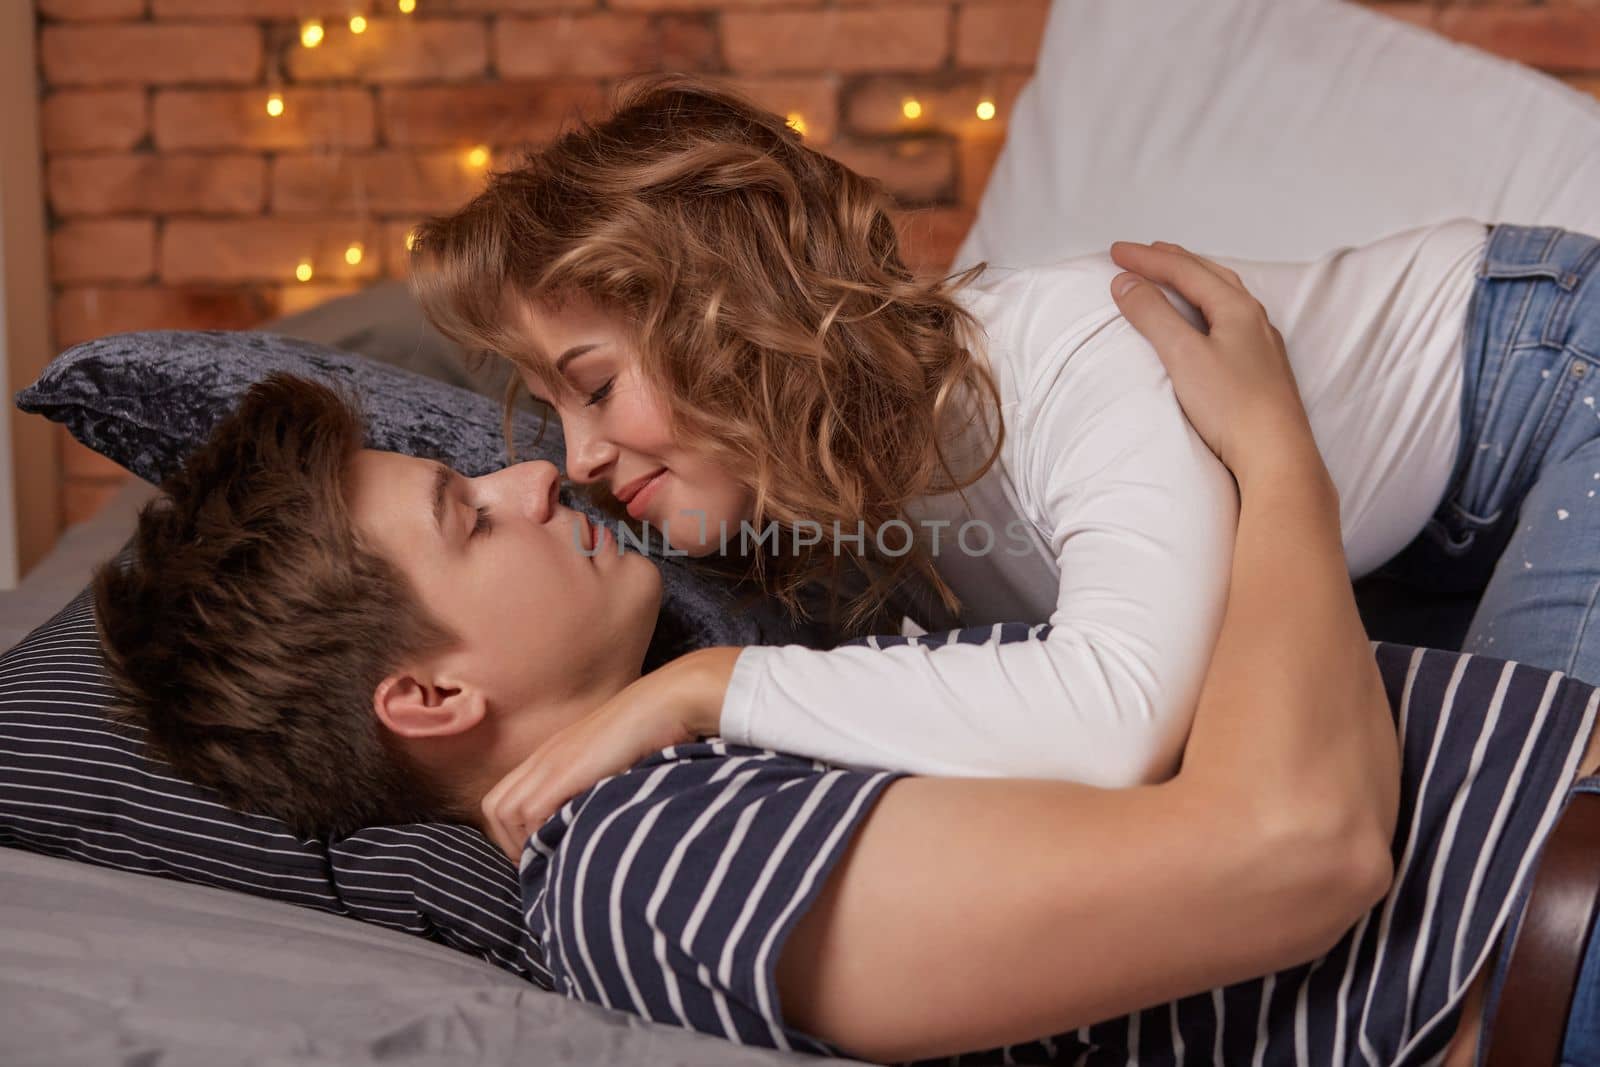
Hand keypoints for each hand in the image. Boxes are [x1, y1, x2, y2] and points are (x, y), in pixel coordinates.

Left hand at [479, 646, 739, 860]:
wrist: (665, 702)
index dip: (512, 831)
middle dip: (510, 842)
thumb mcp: (613, 762)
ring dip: (522, 841)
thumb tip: (592, 822)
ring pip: (506, 811)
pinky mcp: (566, 769)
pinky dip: (539, 832)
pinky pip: (530, 810)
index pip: (503, 798)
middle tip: (540, 863)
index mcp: (553, 754)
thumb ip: (594, 785)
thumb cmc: (651, 733)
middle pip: (495, 807)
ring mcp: (553, 761)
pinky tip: (564, 841)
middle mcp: (546, 757)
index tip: (539, 852)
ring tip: (550, 859)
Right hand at [1108, 240, 1316, 481]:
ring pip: (1225, 297)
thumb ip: (1153, 315)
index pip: (1184, 271)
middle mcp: (1254, 320)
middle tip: (1145, 253)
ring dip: (1195, 281)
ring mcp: (1261, 346)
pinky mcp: (1261, 371)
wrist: (1276, 456)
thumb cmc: (1233, 407)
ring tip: (1174, 277)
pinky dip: (1208, 308)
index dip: (1147, 259)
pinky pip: (1231, 322)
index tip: (1115, 253)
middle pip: (1210, 275)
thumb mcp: (1183, 355)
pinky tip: (1206, 322)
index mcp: (1236, 308)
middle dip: (1174, 261)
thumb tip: (1126, 283)